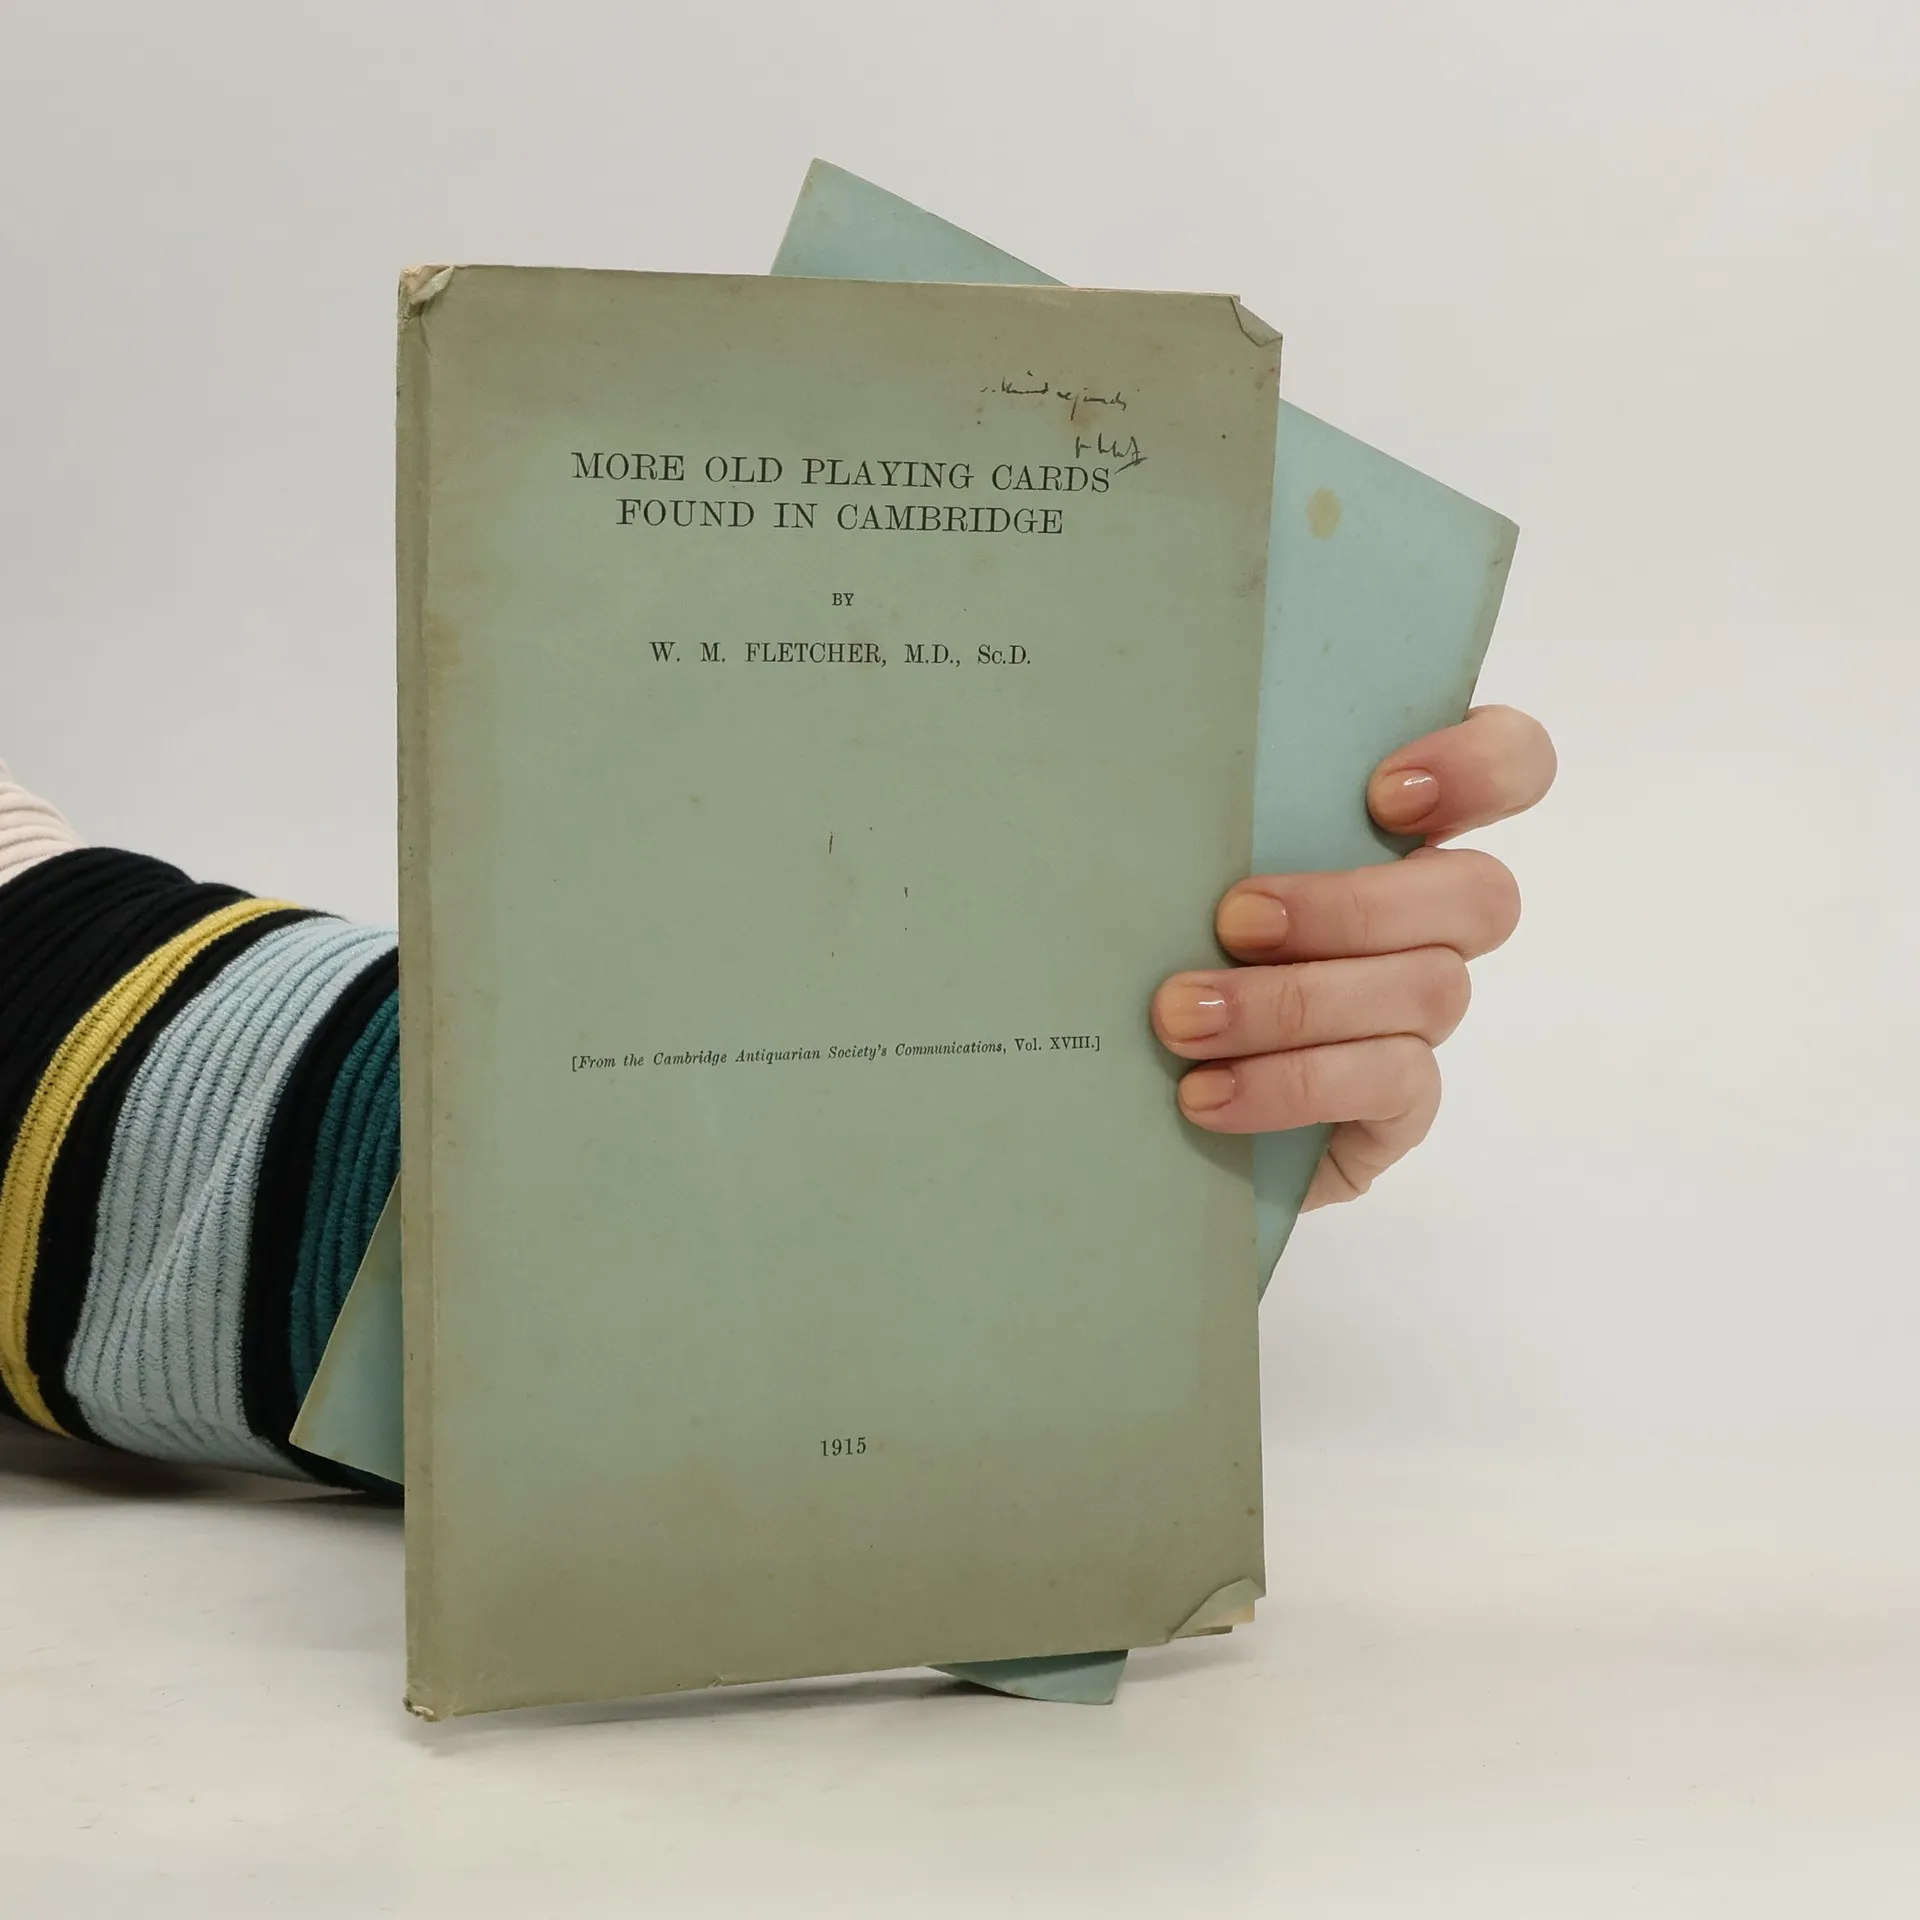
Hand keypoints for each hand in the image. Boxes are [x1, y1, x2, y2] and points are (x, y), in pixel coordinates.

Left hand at [1152, 705, 1555, 1208]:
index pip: (1509, 766)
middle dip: (1354, 907)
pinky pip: (1394, 1086)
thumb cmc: (1153, 945)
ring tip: (1182, 1019)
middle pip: (1479, 894)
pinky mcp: (1398, 1107)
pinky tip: (1207, 1091)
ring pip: (1429, 992)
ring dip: (1295, 1003)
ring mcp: (1420, 1018)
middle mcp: (1427, 922)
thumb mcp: (1168, 865)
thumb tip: (1149, 765)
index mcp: (1389, 833)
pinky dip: (1293, 1085)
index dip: (1480, 767)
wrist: (1125, 1102)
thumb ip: (1198, 812)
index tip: (1382, 794)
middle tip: (1234, 922)